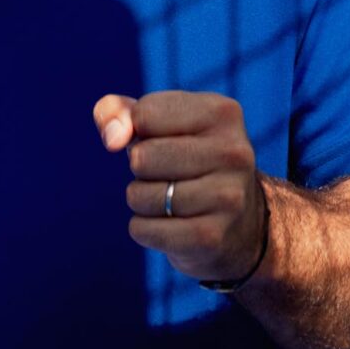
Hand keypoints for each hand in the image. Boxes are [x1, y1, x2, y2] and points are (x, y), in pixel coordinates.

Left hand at [92, 90, 265, 283]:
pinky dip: (143, 229)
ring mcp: (227, 197)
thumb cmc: (183, 158)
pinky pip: (144, 230)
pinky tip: (169, 224)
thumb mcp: (156, 123)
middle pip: (140, 157)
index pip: (144, 114)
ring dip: (140, 200)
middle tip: (166, 173)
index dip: (137, 130)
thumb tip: (113, 137)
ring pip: (140, 196)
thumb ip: (118, 111)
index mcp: (222, 112)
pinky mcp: (212, 237)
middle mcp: (233, 152)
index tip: (162, 139)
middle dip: (138, 167)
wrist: (237, 222)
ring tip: (169, 198)